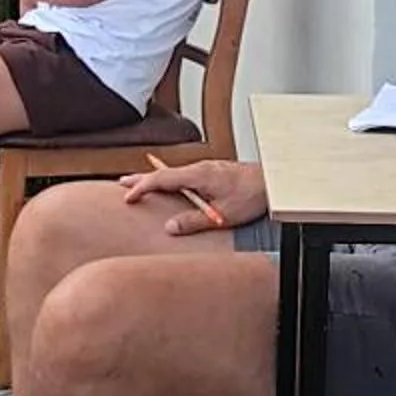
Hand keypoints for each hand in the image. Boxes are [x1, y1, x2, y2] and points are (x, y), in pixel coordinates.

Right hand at [119, 157, 268, 234]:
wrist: (273, 182)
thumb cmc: (252, 195)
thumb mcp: (223, 214)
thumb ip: (195, 221)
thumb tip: (170, 226)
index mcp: (198, 175)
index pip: (161, 179)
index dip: (142, 187)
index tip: (128, 197)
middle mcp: (200, 169)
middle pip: (164, 172)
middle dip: (142, 178)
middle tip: (123, 184)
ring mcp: (207, 169)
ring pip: (174, 174)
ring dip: (156, 180)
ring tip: (141, 186)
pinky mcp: (213, 173)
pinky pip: (184, 176)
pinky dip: (170, 181)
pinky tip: (170, 189)